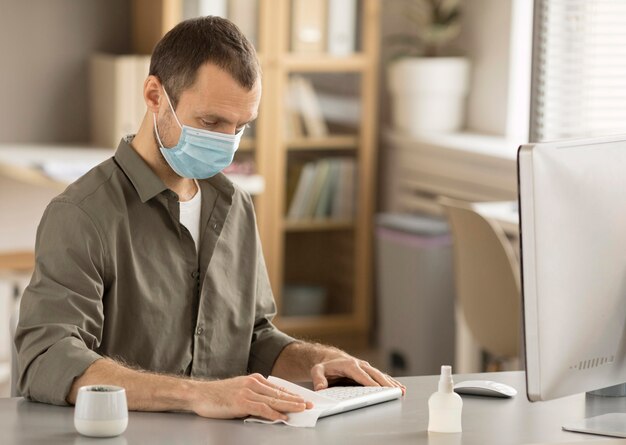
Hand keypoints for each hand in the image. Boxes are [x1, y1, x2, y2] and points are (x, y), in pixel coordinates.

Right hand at [190, 373, 313, 420]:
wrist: (200, 394)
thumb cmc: (218, 395)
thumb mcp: (240, 390)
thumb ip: (255, 395)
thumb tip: (270, 405)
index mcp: (254, 379)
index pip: (278, 388)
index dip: (292, 395)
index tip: (303, 399)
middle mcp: (253, 384)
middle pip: (279, 393)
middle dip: (296, 400)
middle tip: (309, 405)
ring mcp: (248, 392)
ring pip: (274, 400)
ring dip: (289, 406)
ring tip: (302, 410)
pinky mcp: (241, 402)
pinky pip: (262, 409)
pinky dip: (274, 413)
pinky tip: (282, 417)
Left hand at [311, 355, 405, 394]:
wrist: (330, 358)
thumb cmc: (326, 366)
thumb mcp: (317, 370)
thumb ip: (318, 379)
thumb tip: (321, 388)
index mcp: (350, 365)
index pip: (362, 376)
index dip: (370, 383)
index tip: (378, 390)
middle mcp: (361, 365)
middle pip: (375, 375)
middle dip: (385, 384)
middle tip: (394, 392)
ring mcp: (366, 368)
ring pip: (381, 375)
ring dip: (391, 383)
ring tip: (401, 391)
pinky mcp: (369, 372)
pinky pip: (381, 377)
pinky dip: (390, 382)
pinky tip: (398, 387)